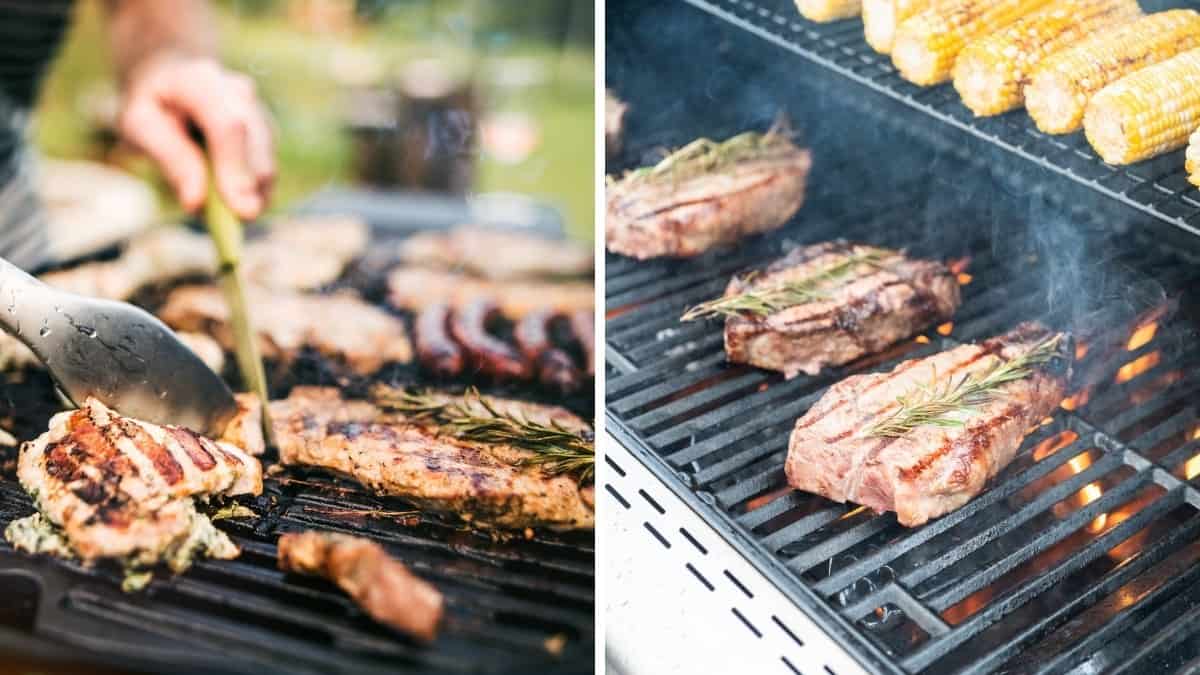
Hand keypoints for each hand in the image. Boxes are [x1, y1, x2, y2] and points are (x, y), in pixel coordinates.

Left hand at [118, 55, 274, 218]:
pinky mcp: (267, 134)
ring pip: (268, 161)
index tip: (241, 211)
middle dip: (251, 189)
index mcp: (202, 82)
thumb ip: (168, 158)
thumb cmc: (152, 102)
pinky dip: (253, 193)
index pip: (229, 126)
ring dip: (252, 195)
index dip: (237, 169)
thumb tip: (196, 203)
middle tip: (234, 225)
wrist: (173, 75)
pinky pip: (267, 170)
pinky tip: (231, 202)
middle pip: (258, 145)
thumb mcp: (138, 124)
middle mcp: (240, 93)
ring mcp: (259, 112)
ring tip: (222, 216)